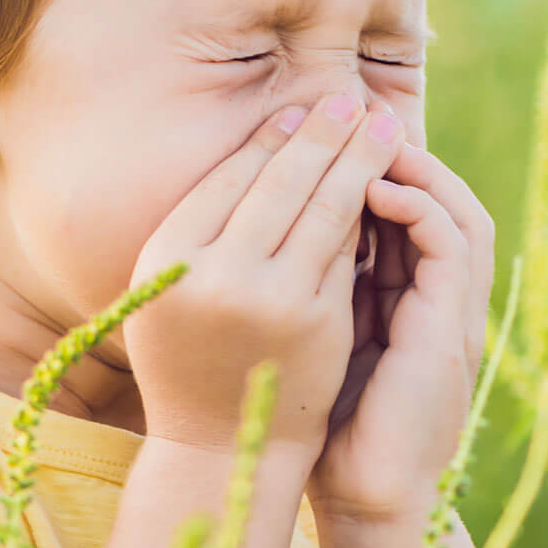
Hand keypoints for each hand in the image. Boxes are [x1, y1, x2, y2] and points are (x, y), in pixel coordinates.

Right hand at [125, 94, 403, 457]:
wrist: (218, 448)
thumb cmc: (188, 357)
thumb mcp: (166, 290)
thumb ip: (200, 230)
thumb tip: (264, 147)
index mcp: (165, 257)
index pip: (228, 179)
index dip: (269, 140)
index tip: (297, 110)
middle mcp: (214, 273)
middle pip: (279, 182)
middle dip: (321, 133)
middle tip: (349, 98)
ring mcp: (270, 298)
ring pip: (323, 208)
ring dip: (356, 159)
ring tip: (379, 125)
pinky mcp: (317, 322)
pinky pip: (345, 251)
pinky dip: (366, 211)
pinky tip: (382, 182)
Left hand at [306, 137, 495, 525]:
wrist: (363, 498)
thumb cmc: (326, 421)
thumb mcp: (316, 335)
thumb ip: (313, 284)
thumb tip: (264, 225)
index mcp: (410, 297)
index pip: (406, 207)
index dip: (373, 164)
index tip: (324, 129)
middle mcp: (439, 299)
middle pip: (440, 197)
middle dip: (397, 150)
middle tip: (350, 110)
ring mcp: (453, 314)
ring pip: (457, 211)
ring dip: (415, 168)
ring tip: (365, 136)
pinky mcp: (452, 332)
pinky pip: (452, 248)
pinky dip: (419, 209)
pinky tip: (372, 189)